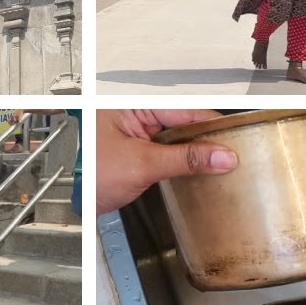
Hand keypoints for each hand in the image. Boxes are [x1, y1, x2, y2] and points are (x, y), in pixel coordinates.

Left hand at [95, 110, 237, 214]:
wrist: (68, 200)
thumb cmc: (87, 175)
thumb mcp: (142, 165)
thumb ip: (185, 159)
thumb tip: (221, 156)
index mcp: (134, 104)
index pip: (187, 110)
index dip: (214, 128)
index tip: (237, 145)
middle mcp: (136, 112)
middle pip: (185, 122)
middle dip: (208, 140)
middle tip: (234, 157)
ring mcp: (137, 131)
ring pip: (179, 137)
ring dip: (197, 152)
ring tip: (221, 165)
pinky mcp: (138, 149)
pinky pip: (170, 149)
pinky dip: (184, 160)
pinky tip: (198, 171)